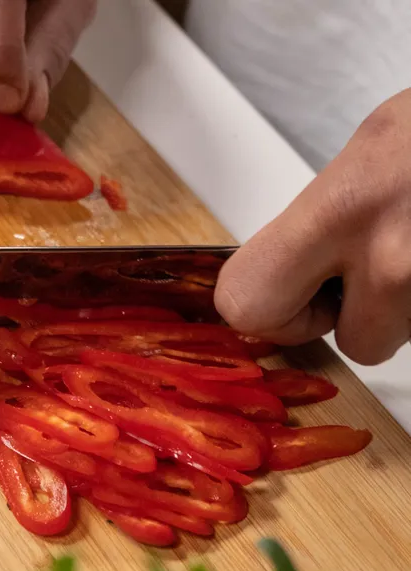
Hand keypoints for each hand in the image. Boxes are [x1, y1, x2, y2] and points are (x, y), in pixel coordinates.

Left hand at [215, 88, 410, 365]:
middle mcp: (394, 256)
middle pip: (354, 345)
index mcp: (340, 209)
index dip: (267, 310)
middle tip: (359, 281)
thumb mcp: (366, 152)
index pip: (247, 303)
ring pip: (406, 334)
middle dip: (352, 322)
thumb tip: (286, 266)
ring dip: (408, 303)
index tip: (287, 293)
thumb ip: (315, 219)